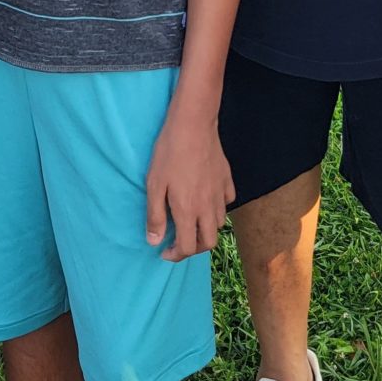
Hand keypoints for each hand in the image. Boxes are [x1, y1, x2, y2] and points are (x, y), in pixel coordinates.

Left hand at [145, 112, 232, 261]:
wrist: (193, 125)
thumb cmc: (169, 153)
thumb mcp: (154, 184)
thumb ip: (155, 215)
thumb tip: (154, 241)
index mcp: (188, 211)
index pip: (187, 247)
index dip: (175, 255)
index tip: (163, 250)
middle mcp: (208, 207)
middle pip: (209, 242)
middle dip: (194, 248)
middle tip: (179, 241)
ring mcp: (220, 193)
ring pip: (220, 223)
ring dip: (206, 229)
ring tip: (192, 221)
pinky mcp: (227, 179)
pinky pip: (227, 202)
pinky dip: (218, 208)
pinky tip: (207, 199)